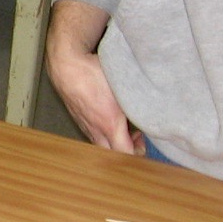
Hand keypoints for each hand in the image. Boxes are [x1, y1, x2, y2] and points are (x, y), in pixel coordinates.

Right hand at [46, 0, 139, 152]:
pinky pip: (92, 134)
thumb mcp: (123, 86)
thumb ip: (139, 101)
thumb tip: (156, 106)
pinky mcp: (79, 119)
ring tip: (124, 126)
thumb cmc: (93, 72)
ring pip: (101, 144)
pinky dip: (103, 133)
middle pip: (112, 155)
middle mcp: (95, 129)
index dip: (138, 153)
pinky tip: (108, 118)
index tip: (145, 142)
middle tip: (137, 137)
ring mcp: (85, 125)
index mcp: (109, 124)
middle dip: (126, 150)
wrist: (66, 66)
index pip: (125, 153)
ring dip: (114, 141)